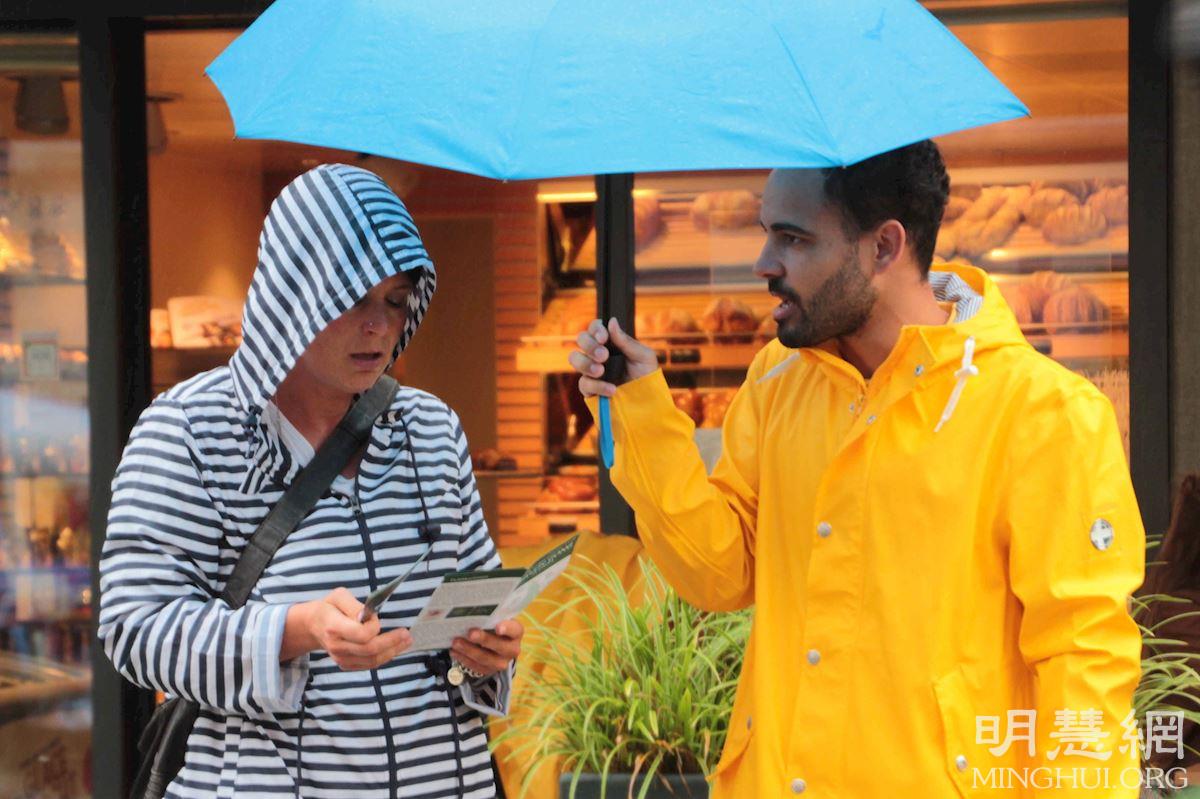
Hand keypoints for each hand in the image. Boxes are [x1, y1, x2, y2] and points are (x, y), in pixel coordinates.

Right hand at [282, 587, 411, 669]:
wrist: (313, 625)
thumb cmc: (329, 607)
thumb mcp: (338, 596)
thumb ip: (353, 604)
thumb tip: (367, 616)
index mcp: (334, 627)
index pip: (361, 635)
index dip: (374, 628)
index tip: (378, 619)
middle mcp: (336, 646)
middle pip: (370, 650)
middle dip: (392, 642)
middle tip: (407, 634)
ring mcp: (340, 658)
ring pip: (371, 660)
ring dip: (392, 652)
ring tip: (406, 641)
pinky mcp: (345, 664)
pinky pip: (368, 665)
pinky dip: (384, 657)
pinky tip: (394, 649)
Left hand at [449, 619, 523, 677]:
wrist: (496, 643)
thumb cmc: (494, 625)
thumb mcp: (496, 619)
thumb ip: (489, 616)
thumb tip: (471, 610)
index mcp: (516, 632)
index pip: (514, 630)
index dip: (507, 628)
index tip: (498, 627)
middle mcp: (513, 649)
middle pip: (500, 646)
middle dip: (484, 640)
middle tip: (470, 633)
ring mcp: (502, 662)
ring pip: (486, 659)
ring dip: (469, 650)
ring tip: (456, 643)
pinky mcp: (490, 671)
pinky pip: (477, 667)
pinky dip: (464, 659)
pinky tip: (455, 652)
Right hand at [568, 318, 658, 397]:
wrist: (648, 401)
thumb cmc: (647, 375)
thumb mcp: (643, 357)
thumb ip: (626, 341)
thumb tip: (612, 322)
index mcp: (610, 342)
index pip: (595, 328)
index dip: (596, 329)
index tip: (604, 338)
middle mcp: (597, 354)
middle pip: (581, 339)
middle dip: (589, 345)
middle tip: (604, 356)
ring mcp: (591, 371)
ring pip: (575, 358)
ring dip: (586, 363)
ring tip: (601, 371)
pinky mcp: (589, 389)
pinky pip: (583, 383)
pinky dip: (597, 386)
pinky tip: (611, 389)